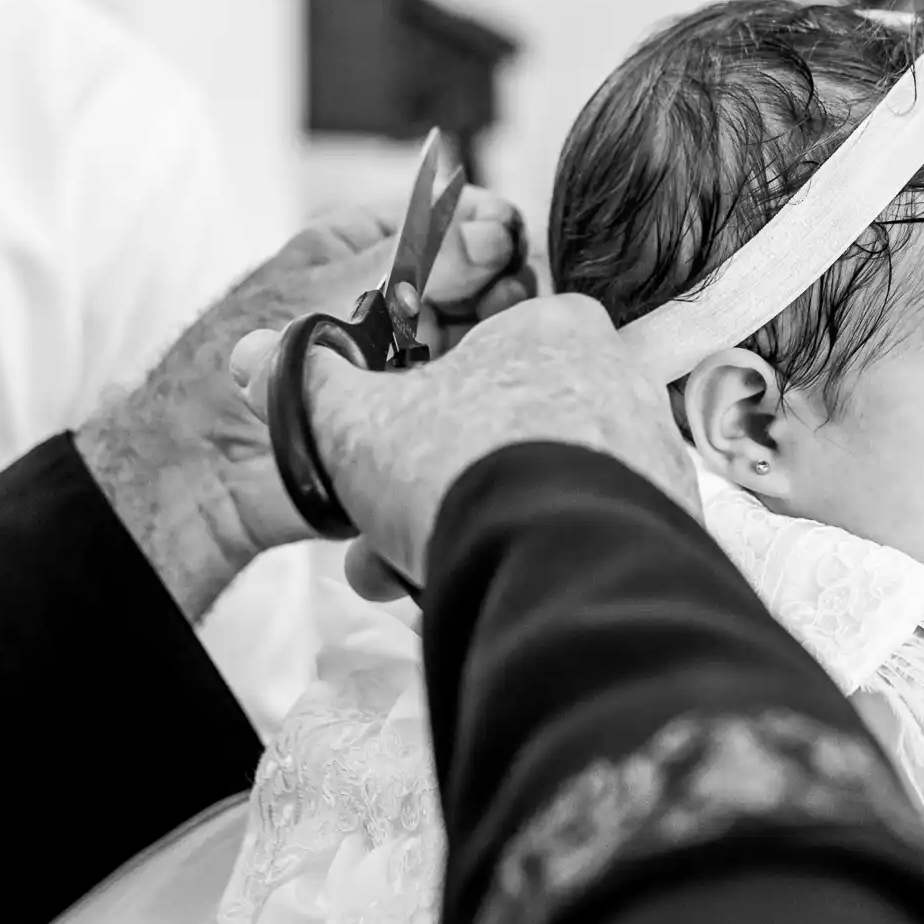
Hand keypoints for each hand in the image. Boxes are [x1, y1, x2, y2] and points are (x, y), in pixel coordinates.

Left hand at [74, 191, 532, 617]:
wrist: (211, 479)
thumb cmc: (235, 375)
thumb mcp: (331, 293)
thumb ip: (418, 260)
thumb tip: (490, 232)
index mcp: (359, 253)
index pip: (441, 218)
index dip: (479, 221)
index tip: (508, 233)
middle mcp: (392, 302)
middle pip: (476, 272)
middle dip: (499, 275)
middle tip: (509, 287)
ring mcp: (414, 357)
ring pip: (485, 328)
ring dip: (501, 326)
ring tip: (503, 331)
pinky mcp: (425, 410)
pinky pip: (475, 387)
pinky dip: (492, 377)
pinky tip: (496, 372)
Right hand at [230, 294, 695, 597]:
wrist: (561, 568)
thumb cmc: (462, 469)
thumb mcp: (354, 421)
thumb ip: (306, 384)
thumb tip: (257, 355)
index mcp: (554, 328)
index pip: (470, 362)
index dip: (403, 420)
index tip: (367, 469)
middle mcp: (617, 379)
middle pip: (495, 437)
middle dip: (421, 494)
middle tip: (374, 546)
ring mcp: (650, 453)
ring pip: (533, 492)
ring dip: (461, 534)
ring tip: (411, 583)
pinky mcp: (667, 522)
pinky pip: (577, 536)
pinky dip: (525, 561)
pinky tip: (475, 595)